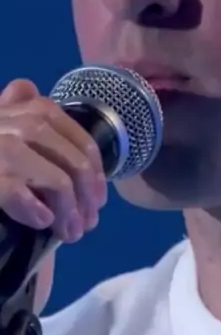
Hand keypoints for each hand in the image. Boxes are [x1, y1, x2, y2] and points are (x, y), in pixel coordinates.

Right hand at [0, 79, 107, 313]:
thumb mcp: (8, 122)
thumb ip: (29, 113)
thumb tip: (43, 101)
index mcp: (34, 108)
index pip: (83, 143)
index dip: (96, 176)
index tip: (97, 202)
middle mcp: (19, 121)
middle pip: (75, 164)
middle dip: (86, 200)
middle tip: (87, 225)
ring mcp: (1, 145)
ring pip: (56, 182)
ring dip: (67, 213)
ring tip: (69, 233)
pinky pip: (18, 193)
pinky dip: (35, 210)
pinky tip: (42, 222)